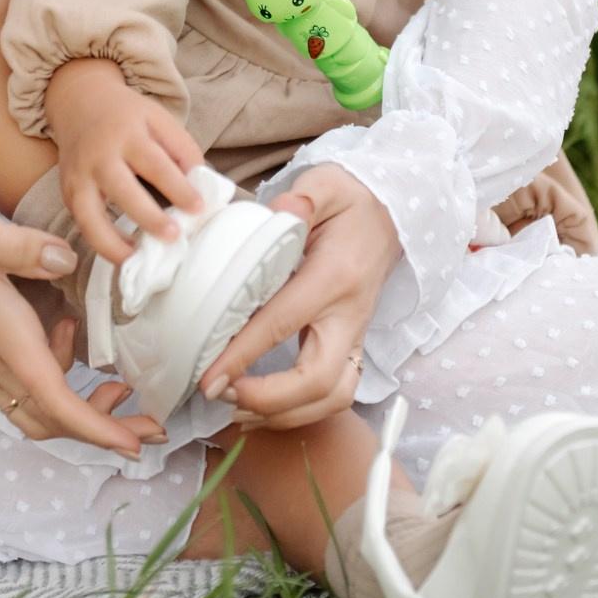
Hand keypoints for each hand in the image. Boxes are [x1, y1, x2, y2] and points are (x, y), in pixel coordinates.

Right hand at [0, 190, 164, 455]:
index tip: (136, 444)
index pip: (55, 402)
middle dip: (99, 429)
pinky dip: (51, 380)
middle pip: (47, 421)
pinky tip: (63, 333)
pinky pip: (15, 389)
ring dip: (75, 407)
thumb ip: (23, 246)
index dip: (98, 429)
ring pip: (31, 409)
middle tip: (146, 424)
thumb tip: (67, 262)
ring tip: (115, 381)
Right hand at [44, 59, 203, 264]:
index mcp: (126, 133)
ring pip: (89, 217)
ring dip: (113, 244)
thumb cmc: (125, 115)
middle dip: (148, 217)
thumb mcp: (158, 118)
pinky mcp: (67, 193)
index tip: (199, 208)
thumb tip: (201, 184)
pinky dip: (101, 243)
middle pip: (122, 190)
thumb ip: (182, 148)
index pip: (155, 164)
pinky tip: (125, 254)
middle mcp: (99, 156)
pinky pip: (83, 224)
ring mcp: (78, 177)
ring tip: (138, 260)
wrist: (78, 102)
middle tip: (174, 238)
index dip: (178, 188)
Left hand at [198, 164, 400, 427]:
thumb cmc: (349, 201)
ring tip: (236, 407)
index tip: (209, 375)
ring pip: (333, 398)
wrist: (388, 216)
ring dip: (285, 414)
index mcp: (335, 276)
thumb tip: (280, 211)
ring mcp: (354, 336)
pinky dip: (298, 411)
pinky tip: (260, 406)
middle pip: (320, 381)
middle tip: (221, 394)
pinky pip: (334, 394)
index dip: (244, 353)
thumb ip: (303, 197)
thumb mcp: (327, 184)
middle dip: (269, 399)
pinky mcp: (351, 347)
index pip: (285, 322)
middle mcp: (349, 315)